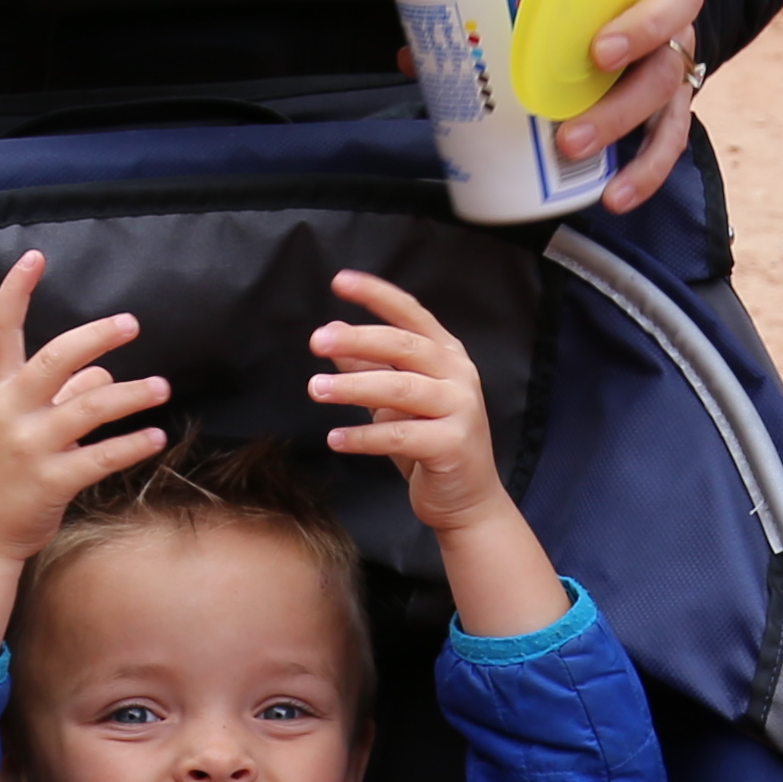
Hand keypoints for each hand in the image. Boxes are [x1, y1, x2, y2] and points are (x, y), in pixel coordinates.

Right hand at [0, 250, 167, 660]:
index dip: (15, 292)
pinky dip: (132, 445)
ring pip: (89, 408)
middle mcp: (10, 413)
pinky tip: (156, 437)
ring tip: (162, 388)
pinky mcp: (51, 482)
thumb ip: (59, 396)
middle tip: (131, 324)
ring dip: (131, 395)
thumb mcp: (15, 428)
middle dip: (95, 337)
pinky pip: (101, 457)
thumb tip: (102, 372)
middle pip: (54, 360)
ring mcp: (30, 448)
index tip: (34, 258)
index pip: (0, 331)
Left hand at [309, 269, 559, 637]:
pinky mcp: (452, 446)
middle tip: (316, 340)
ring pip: (401, 389)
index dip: (377, 295)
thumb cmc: (429, 444)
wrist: (467, 500)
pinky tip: (335, 438)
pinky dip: (364, 437)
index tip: (340, 281)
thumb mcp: (395, 401)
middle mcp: (458, 375)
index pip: (411, 313)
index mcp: (446, 355)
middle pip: (404, 346)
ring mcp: (460, 409)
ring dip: (353, 387)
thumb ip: (370, 366)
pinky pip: (401, 436)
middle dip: (358, 339)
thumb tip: (334, 333)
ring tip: (315, 389)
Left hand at [556, 0, 705, 211]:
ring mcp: (676, 77)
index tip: (600, 53)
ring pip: (664, 111)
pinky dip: (643, 175)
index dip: (643, 27)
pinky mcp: (672, 113)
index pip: (675, 1)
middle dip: (617, 106)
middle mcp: (679, 35)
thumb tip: (437, 28)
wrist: (639, 8)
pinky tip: (616, 197)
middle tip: (570, 132)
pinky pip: (667, 147)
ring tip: (578, 160)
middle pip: (662, 70)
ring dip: (619, 139)